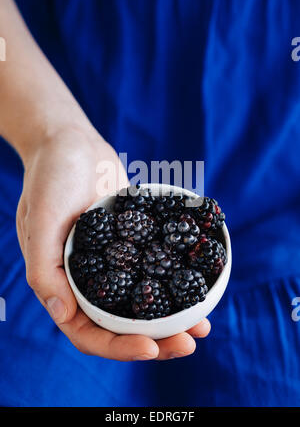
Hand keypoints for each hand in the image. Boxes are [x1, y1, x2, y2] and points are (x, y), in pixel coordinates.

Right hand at [17, 127, 209, 360]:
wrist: (70, 142)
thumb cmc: (49, 177)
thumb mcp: (40, 220)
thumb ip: (45, 268)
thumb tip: (61, 314)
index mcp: (63, 282)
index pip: (87, 331)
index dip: (118, 346)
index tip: (151, 348)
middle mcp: (89, 278)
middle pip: (121, 324)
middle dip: (155, 340)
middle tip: (189, 344)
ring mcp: (114, 262)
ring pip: (143, 303)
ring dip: (171, 320)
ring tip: (202, 328)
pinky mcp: (133, 241)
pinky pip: (155, 269)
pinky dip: (175, 283)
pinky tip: (200, 289)